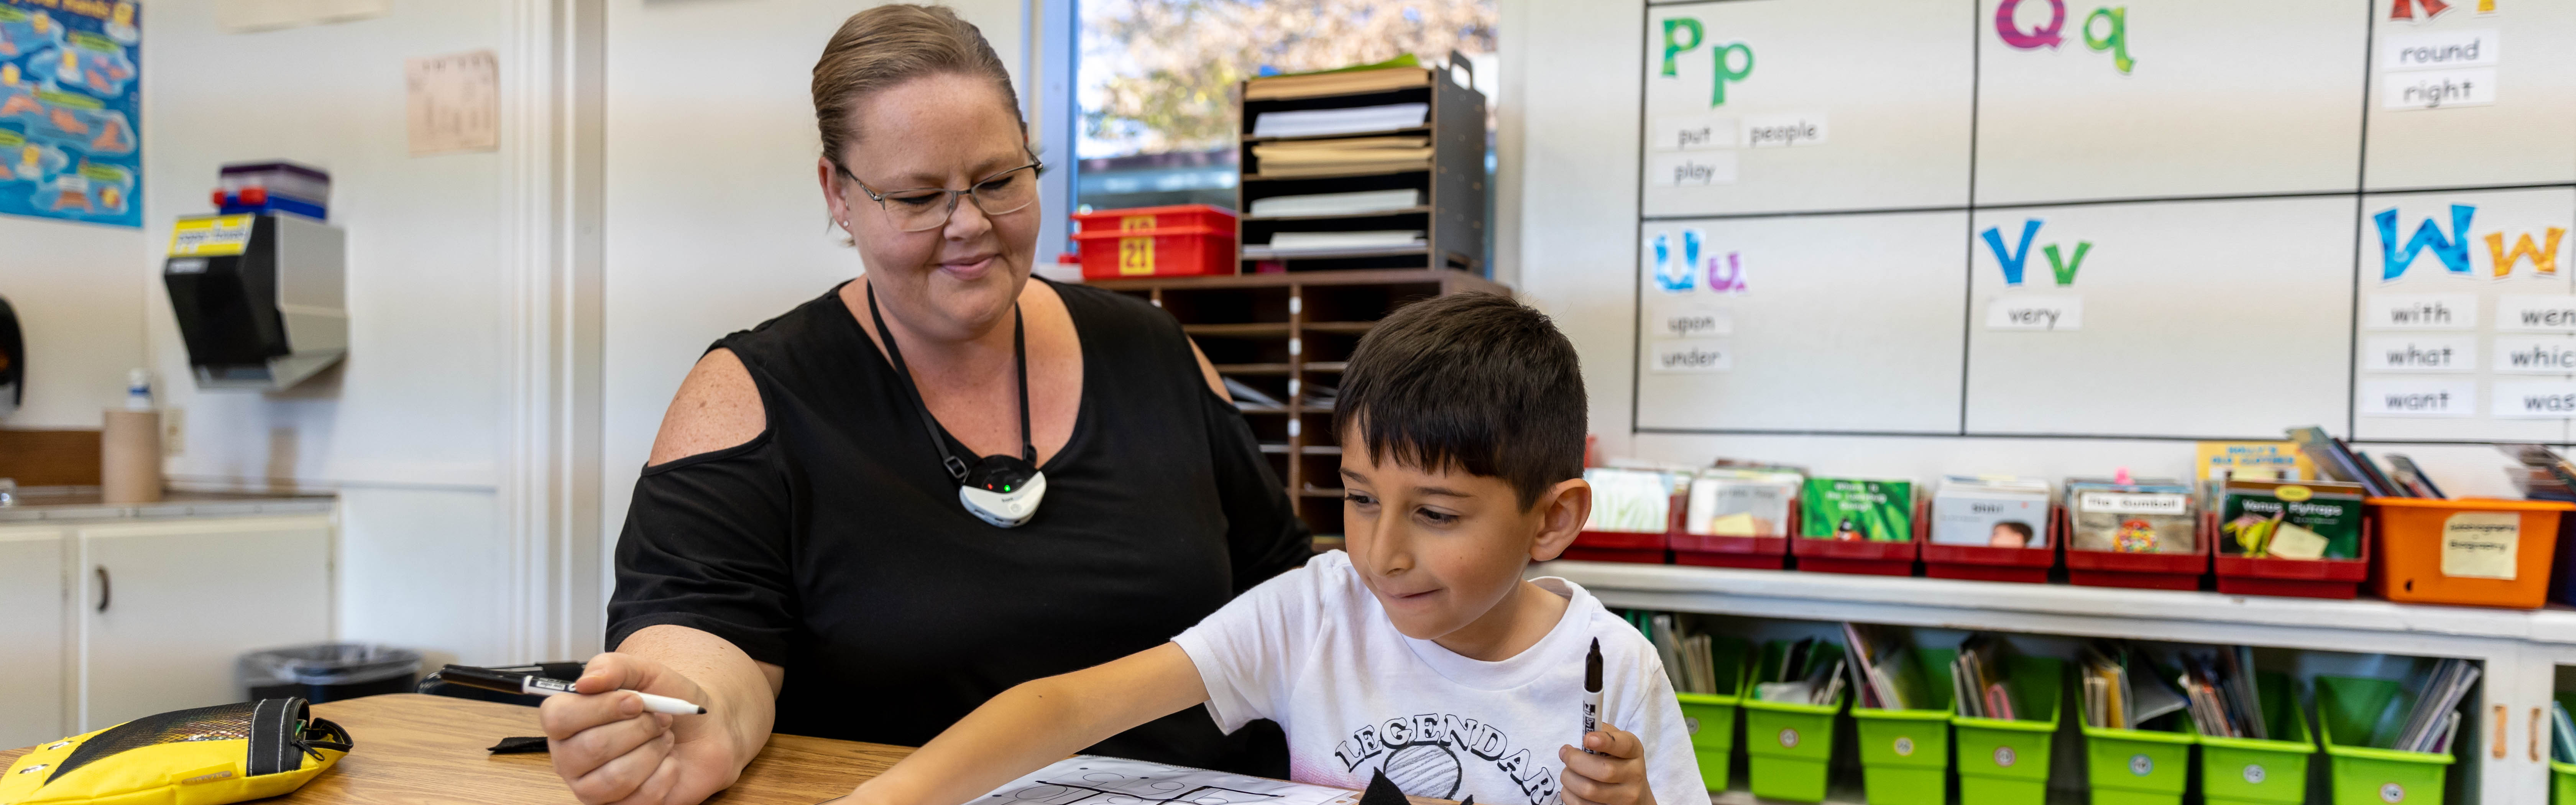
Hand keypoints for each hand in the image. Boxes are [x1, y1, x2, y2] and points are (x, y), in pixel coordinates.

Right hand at [542, 652, 740, 804]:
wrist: (703, 729)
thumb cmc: (667, 699)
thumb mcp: (644, 671)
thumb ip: (612, 667)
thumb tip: (585, 682)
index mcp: (567, 720)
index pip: (558, 718)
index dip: (600, 708)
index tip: (635, 701)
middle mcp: (571, 757)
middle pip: (590, 747)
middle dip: (638, 728)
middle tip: (659, 719)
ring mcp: (592, 787)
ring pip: (615, 777)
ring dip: (652, 751)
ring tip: (663, 738)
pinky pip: (640, 796)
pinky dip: (666, 773)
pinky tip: (669, 762)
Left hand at [1558, 722, 1654, 804]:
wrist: (1635, 795)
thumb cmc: (1619, 764)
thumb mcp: (1617, 746)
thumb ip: (1603, 734)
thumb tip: (1585, 735)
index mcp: (1634, 752)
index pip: (1624, 745)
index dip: (1605, 741)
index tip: (1587, 739)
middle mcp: (1635, 776)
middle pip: (1602, 771)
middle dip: (1574, 761)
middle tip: (1565, 754)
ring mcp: (1626, 798)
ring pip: (1588, 790)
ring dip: (1568, 778)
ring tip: (1568, 773)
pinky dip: (1569, 794)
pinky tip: (1571, 788)